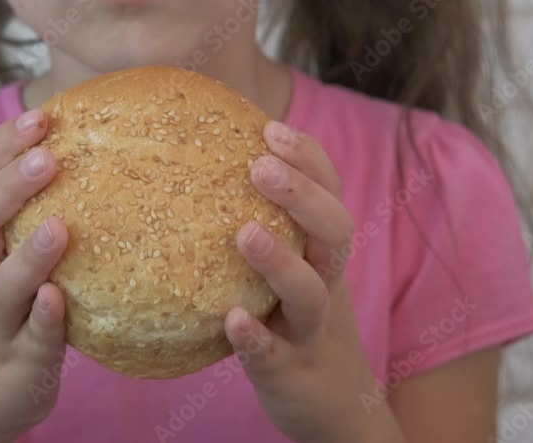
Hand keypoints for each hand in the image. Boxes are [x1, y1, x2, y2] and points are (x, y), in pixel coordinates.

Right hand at [0, 108, 68, 442]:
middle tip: (48, 154)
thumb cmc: (18, 313)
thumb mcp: (20, 262)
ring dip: (27, 254)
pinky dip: (42, 319)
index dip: (1, 147)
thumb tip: (109, 160)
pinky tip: (60, 301)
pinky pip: (29, 339)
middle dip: (7, 185)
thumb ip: (48, 217)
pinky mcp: (18, 361)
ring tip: (59, 225)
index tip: (41, 116)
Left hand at [224, 121, 404, 442]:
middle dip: (302, 194)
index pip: (329, 193)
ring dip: (280, 261)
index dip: (307, 159)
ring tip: (243, 233)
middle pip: (334, 231)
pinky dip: (257, 338)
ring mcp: (311, 330)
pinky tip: (232, 319)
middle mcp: (327, 284)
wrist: (335, 404)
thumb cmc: (295, 320)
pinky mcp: (292, 373)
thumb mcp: (292, 268)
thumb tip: (197, 167)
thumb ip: (263, 223)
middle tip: (259, 165)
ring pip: (311, 292)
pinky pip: (276, 355)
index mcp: (323, 252)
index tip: (269, 128)